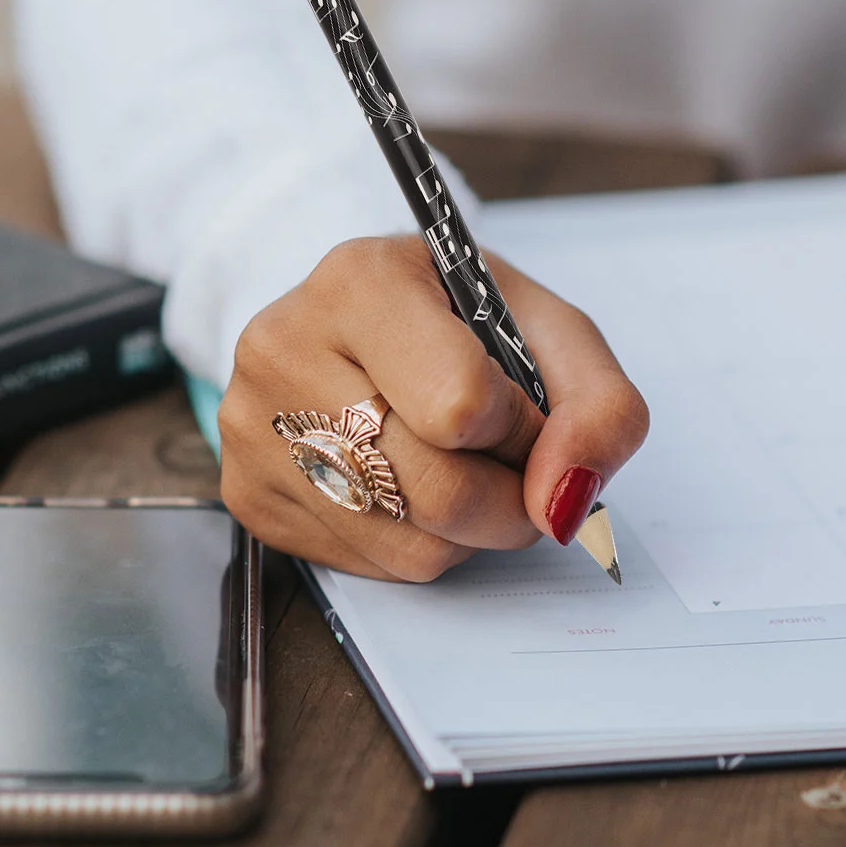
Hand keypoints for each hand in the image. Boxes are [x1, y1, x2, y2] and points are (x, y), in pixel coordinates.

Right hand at [217, 235, 647, 579]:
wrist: (355, 320)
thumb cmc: (456, 319)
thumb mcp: (546, 327)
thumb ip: (599, 404)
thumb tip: (566, 503)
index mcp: (360, 281)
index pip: (463, 405)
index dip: (522, 428)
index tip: (523, 409)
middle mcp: (285, 347)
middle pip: (439, 491)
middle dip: (509, 497)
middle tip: (512, 459)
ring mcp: (252, 425)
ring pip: (410, 545)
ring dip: (469, 529)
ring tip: (458, 461)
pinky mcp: (246, 492)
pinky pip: (369, 565)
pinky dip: (418, 542)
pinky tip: (408, 482)